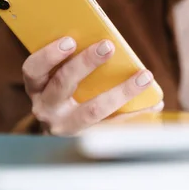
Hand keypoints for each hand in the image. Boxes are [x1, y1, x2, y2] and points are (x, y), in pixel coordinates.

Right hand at [22, 37, 162, 134]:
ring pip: (93, 110)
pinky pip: (114, 127)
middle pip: (62, 84)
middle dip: (86, 63)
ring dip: (122, 91)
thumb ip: (71, 63)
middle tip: (109, 46)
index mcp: (37, 88)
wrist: (58, 149)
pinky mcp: (88, 140)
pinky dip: (137, 114)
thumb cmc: (66, 96)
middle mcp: (47, 110)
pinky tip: (155, 102)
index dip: (49, 55)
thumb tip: (106, 42)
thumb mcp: (57, 80)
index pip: (33, 70)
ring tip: (145, 76)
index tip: (70, 40)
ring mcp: (66, 128)